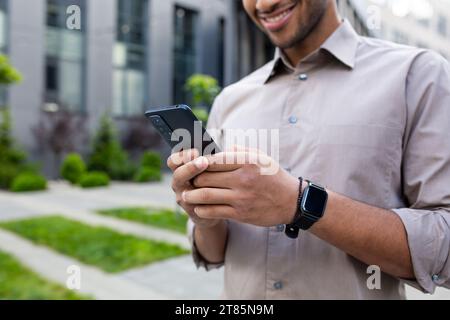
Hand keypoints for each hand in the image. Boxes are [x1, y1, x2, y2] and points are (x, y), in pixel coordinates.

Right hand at [167, 149, 221, 228]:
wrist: (216, 206)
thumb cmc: (214, 180)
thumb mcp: (212, 167)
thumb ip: (214, 159)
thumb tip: (230, 148)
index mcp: (181, 169)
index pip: (174, 160)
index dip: (182, 155)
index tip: (196, 151)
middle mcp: (179, 184)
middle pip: (178, 174)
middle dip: (190, 167)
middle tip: (203, 162)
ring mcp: (185, 199)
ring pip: (186, 193)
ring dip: (198, 186)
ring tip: (212, 180)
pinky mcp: (194, 212)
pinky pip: (198, 208)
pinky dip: (207, 202)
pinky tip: (220, 197)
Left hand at [184, 148, 299, 226]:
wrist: (291, 201)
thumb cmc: (274, 176)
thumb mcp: (262, 157)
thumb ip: (240, 151)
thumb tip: (221, 150)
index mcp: (247, 161)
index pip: (213, 159)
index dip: (199, 162)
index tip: (193, 164)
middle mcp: (243, 178)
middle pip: (205, 177)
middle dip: (193, 178)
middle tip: (187, 180)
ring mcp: (241, 197)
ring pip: (205, 195)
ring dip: (191, 195)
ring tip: (186, 194)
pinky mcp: (241, 213)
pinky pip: (214, 211)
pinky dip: (201, 209)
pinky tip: (198, 207)